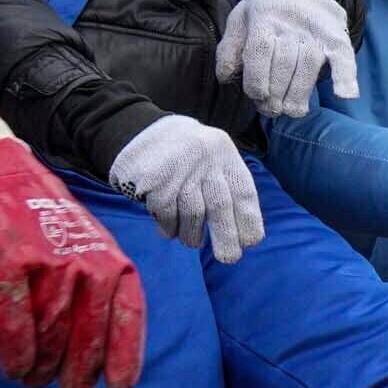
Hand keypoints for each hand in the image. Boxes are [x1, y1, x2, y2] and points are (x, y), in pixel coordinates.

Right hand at [0, 138, 144, 387]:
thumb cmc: (43, 224)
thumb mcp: (88, 250)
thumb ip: (99, 292)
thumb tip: (99, 356)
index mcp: (112, 261)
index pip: (127, 316)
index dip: (124, 356)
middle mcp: (87, 261)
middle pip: (85, 335)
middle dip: (77, 371)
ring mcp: (47, 259)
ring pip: (48, 333)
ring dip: (41, 366)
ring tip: (33, 379)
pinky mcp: (7, 258)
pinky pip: (13, 319)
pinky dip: (14, 349)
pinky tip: (14, 367)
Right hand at [108, 111, 264, 262]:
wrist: (138, 129)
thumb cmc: (184, 155)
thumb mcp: (212, 160)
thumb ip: (226, 188)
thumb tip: (241, 234)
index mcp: (224, 155)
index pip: (243, 192)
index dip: (248, 220)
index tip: (250, 242)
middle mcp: (204, 160)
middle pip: (220, 206)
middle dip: (226, 237)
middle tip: (229, 258)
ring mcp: (178, 170)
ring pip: (192, 214)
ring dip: (192, 234)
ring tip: (191, 240)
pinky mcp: (153, 180)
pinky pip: (165, 214)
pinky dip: (169, 227)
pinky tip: (168, 230)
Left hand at [215, 0, 354, 119]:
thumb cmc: (265, 10)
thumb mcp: (240, 20)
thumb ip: (230, 48)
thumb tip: (226, 77)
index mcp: (263, 17)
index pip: (260, 52)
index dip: (258, 80)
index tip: (257, 96)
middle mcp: (290, 24)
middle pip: (284, 64)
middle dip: (276, 93)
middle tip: (272, 110)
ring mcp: (315, 31)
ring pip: (309, 66)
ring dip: (300, 94)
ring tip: (293, 111)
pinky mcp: (337, 37)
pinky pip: (343, 57)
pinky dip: (346, 76)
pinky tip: (345, 95)